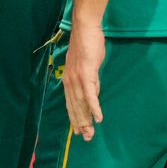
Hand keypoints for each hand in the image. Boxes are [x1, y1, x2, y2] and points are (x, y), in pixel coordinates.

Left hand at [63, 21, 105, 140]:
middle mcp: (69, 80)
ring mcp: (77, 77)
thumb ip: (89, 81)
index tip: (78, 131)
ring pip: (81, 103)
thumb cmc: (87, 46)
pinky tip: (98, 118)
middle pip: (75, 106)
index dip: (74, 117)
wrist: (85, 29)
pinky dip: (94, 107)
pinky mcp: (87, 74)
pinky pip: (90, 94)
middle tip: (85, 138)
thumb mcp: (87, 67)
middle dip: (80, 123)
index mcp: (68, 79)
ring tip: (91, 133)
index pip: (71, 102)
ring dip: (86, 119)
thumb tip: (94, 94)